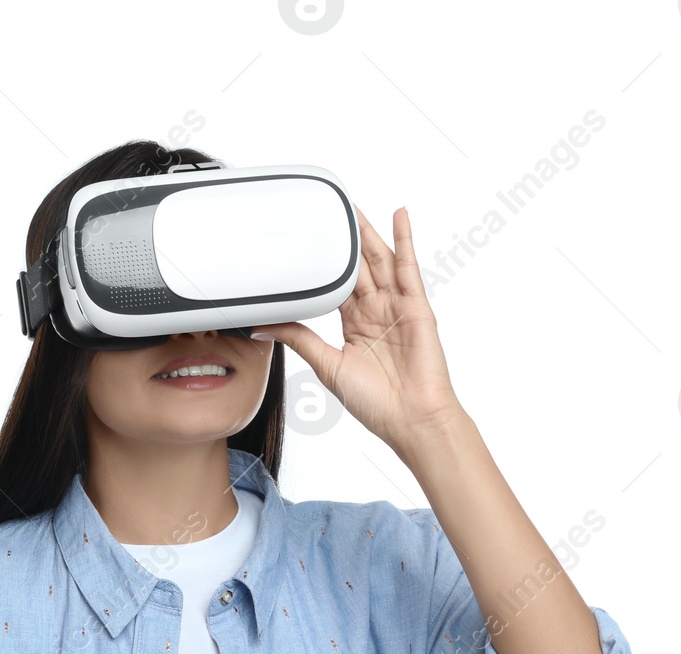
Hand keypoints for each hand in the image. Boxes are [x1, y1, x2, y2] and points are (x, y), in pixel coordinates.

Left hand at [251, 206, 463, 459]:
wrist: (411, 420)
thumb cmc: (376, 403)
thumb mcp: (327, 365)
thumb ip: (299, 339)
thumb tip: (263, 326)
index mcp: (356, 325)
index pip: (336, 285)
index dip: (324, 263)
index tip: (309, 241)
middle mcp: (377, 312)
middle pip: (358, 267)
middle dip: (346, 239)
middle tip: (330, 210)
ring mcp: (398, 307)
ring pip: (380, 261)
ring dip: (368, 233)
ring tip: (354, 206)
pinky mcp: (417, 307)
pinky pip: (409, 268)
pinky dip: (405, 240)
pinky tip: (399, 216)